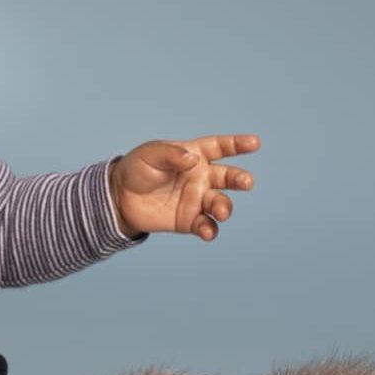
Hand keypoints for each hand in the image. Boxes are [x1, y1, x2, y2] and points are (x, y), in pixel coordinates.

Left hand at [109, 134, 260, 239]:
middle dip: (240, 179)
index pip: (220, 147)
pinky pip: (206, 225)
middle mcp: (201, 177)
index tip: (255, 143)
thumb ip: (171, 154)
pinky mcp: (189, 221)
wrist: (120, 197)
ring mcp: (197, 200)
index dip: (238, 144)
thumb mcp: (150, 154)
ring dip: (224, 207)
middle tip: (246, 182)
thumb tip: (193, 160)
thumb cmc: (138, 168)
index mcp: (195, 155)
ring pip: (220, 204)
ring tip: (219, 212)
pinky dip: (210, 229)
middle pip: (228, 177)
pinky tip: (207, 231)